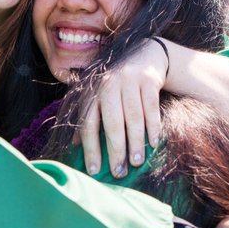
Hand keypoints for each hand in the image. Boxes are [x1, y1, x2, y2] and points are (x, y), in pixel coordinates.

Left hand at [78, 39, 167, 177]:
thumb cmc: (117, 84)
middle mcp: (108, 85)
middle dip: (115, 150)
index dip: (90, 148)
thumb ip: (88, 118)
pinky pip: (151, 107)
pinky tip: (153, 143)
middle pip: (112, 123)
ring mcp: (128, 80)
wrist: (143, 55)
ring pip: (133, 117)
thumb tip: (74, 147)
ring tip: (137, 162)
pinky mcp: (148, 79)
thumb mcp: (99, 96)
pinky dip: (153, 127)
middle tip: (119, 172)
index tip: (94, 170)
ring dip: (135, 142)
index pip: (88, 124)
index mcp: (92, 92)